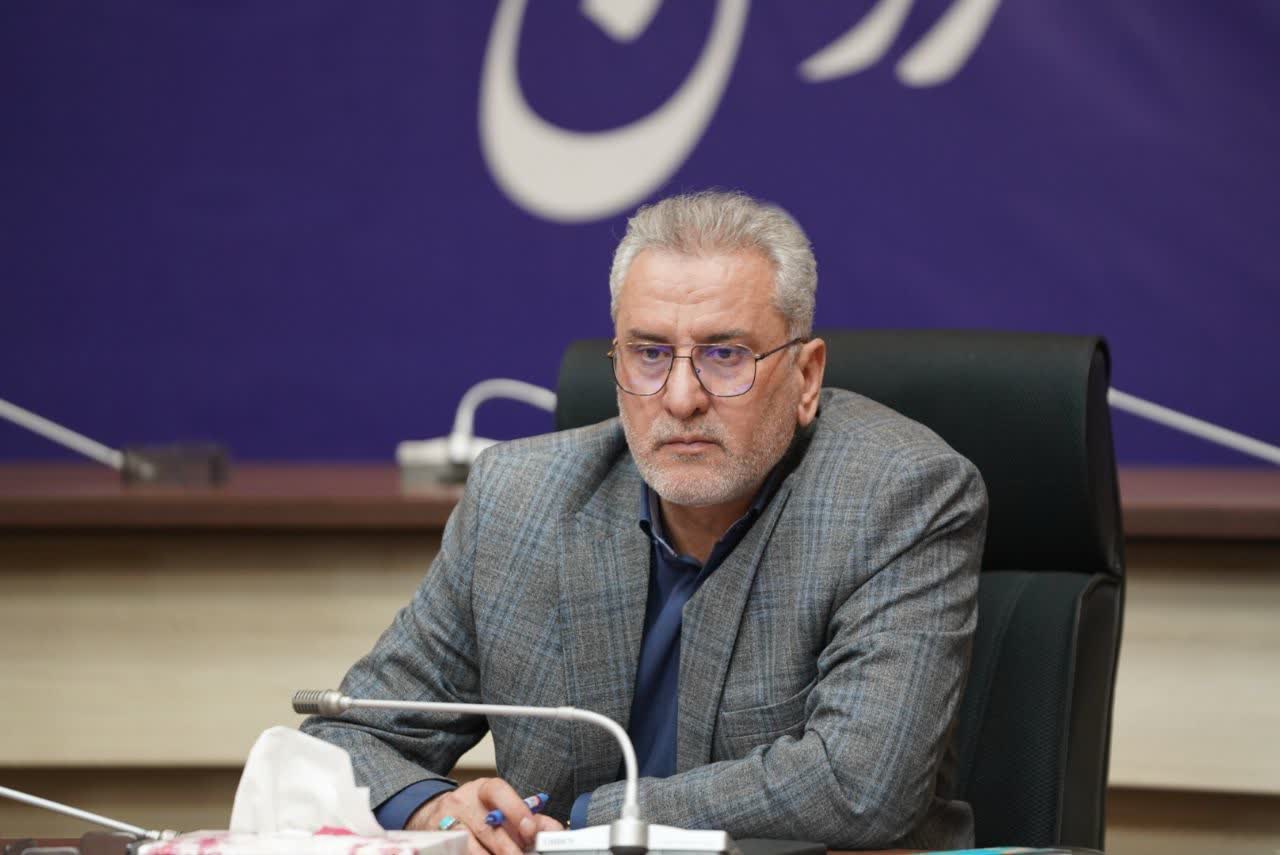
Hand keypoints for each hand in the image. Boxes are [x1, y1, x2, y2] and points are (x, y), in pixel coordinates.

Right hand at [406, 777, 563, 854]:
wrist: (434, 814)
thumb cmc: (476, 812)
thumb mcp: (500, 807)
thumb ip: (528, 817)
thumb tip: (554, 830)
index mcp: (483, 789)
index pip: (499, 792)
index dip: (516, 809)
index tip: (530, 830)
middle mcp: (463, 802)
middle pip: (488, 829)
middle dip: (509, 849)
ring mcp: (447, 823)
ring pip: (471, 848)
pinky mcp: (438, 841)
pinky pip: (459, 853)